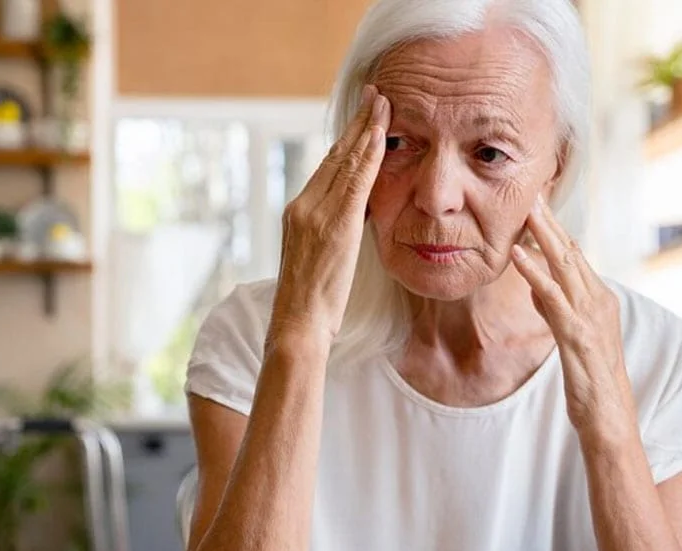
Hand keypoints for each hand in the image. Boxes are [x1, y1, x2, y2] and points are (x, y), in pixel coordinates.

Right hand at [270, 85, 390, 344]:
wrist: (297, 324)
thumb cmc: (310, 305)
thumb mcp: (319, 259)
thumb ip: (331, 232)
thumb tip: (353, 218)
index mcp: (298, 213)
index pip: (327, 168)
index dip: (346, 140)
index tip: (362, 119)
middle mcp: (303, 206)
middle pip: (334, 156)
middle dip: (357, 123)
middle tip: (375, 95)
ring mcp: (315, 213)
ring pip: (345, 162)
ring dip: (367, 129)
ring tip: (383, 104)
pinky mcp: (332, 224)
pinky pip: (355, 182)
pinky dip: (369, 156)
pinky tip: (382, 136)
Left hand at [510, 196, 637, 446]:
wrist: (609, 417)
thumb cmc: (591, 380)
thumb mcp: (570, 336)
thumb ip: (555, 308)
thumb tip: (536, 285)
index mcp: (598, 299)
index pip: (574, 256)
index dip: (555, 229)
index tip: (536, 204)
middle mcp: (598, 300)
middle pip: (571, 252)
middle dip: (550, 221)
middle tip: (532, 191)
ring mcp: (590, 316)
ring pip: (565, 266)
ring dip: (544, 236)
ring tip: (525, 210)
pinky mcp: (577, 334)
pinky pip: (552, 297)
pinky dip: (534, 273)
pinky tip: (518, 256)